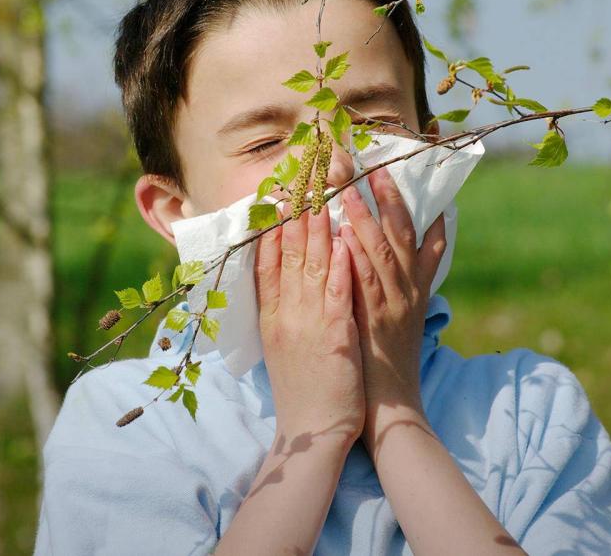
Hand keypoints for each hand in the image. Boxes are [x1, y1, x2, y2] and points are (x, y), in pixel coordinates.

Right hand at [254, 203, 364, 443]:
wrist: (311, 433)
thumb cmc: (302, 389)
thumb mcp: (281, 344)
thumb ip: (282, 308)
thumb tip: (285, 275)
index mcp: (271, 316)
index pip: (266, 260)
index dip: (270, 224)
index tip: (276, 193)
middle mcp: (285, 314)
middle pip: (288, 253)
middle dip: (295, 211)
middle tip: (302, 176)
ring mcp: (308, 323)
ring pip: (312, 265)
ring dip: (318, 226)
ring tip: (323, 192)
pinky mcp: (334, 336)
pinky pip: (337, 294)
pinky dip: (340, 265)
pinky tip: (345, 239)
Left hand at [338, 166, 446, 436]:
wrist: (390, 406)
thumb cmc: (386, 363)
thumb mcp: (398, 319)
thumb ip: (393, 286)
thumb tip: (377, 256)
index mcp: (417, 288)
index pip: (426, 239)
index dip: (416, 203)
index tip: (403, 173)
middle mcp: (410, 290)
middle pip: (403, 232)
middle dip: (387, 195)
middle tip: (371, 164)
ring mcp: (394, 302)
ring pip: (383, 248)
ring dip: (366, 214)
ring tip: (350, 184)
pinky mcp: (375, 318)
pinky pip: (365, 278)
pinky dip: (355, 251)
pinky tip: (343, 230)